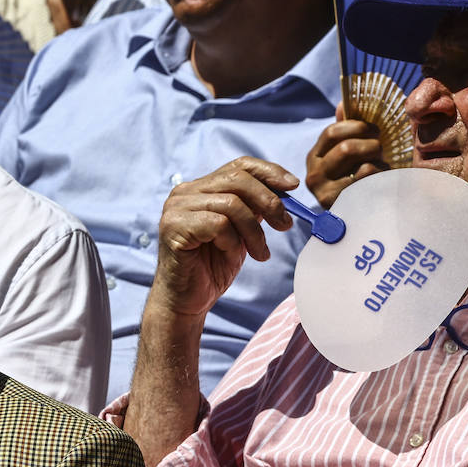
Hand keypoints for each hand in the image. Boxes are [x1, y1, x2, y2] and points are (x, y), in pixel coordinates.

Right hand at [151, 157, 297, 319]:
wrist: (186, 300)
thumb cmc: (212, 267)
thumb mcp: (241, 231)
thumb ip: (254, 208)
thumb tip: (285, 190)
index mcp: (200, 188)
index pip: (239, 165)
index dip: (269, 172)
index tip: (293, 187)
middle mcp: (184, 193)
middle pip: (238, 180)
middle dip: (269, 202)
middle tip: (285, 226)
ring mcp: (176, 209)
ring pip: (232, 204)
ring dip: (254, 231)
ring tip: (259, 252)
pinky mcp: (174, 227)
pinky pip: (218, 224)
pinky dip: (233, 242)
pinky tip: (232, 255)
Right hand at [304, 103, 386, 208]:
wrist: (359, 214)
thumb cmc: (355, 176)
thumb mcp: (347, 150)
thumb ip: (346, 128)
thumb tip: (343, 103)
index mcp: (315, 156)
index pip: (332, 132)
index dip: (357, 126)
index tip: (373, 129)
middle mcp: (314, 174)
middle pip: (346, 147)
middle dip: (371, 143)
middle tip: (381, 147)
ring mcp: (324, 191)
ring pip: (359, 164)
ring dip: (377, 161)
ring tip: (381, 164)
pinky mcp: (340, 205)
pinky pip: (369, 181)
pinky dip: (380, 176)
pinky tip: (381, 181)